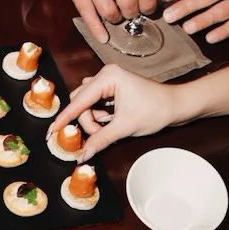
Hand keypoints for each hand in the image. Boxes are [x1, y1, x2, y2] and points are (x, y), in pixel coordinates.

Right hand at [49, 65, 184, 159]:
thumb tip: (83, 154)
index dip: (65, 118)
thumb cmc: (155, 110)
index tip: (51, 132)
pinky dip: (100, 116)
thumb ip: (101, 139)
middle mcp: (105, 75)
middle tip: (99, 134)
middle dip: (87, 121)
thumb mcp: (125, 127)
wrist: (177, 106)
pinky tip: (112, 122)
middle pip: (80, 101)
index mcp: (108, 77)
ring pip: (87, 104)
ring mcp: (108, 80)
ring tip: (110, 128)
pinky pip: (95, 103)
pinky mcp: (112, 88)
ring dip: (94, 120)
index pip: (79, 101)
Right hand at [58, 0, 155, 42]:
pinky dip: (97, 30)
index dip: (149, 3)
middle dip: (133, 12)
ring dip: (117, 19)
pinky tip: (104, 37)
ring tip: (117, 15)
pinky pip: (88, 15)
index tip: (147, 8)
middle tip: (132, 12)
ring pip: (109, 12)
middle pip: (127, 2)